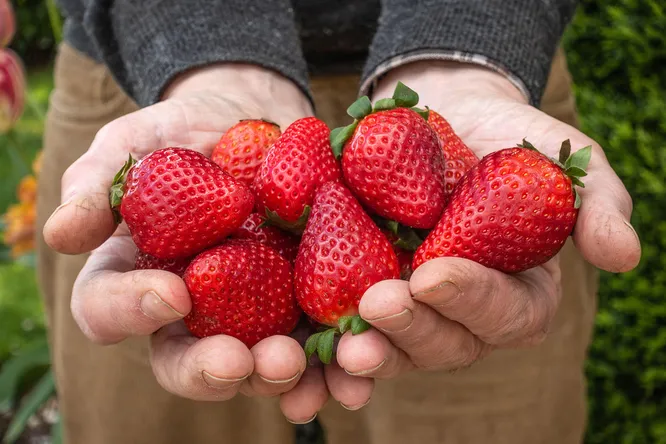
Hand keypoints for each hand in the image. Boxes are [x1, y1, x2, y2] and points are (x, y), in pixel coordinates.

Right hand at [42, 64, 372, 420]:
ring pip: (256, 364)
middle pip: (188, 361)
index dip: (132, 312)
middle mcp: (191, 310)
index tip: (171, 293)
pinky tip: (356, 359)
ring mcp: (250, 311)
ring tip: (300, 368)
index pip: (111, 311)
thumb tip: (61, 233)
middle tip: (243, 361)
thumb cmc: (183, 134)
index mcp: (135, 277)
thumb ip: (97, 184)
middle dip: (215, 369)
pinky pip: (319, 341)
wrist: (253, 122)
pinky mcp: (304, 300)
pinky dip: (336, 359)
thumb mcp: (134, 144)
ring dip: (278, 377)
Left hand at [336, 61, 641, 379]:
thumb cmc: (502, 137)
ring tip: (340, 348)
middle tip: (377, 305)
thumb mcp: (555, 156)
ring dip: (366, 356)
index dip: (472, 301)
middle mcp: (458, 314)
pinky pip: (343, 331)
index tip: (435, 273)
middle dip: (411, 331)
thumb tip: (625, 256)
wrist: (434, 118)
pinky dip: (324, 352)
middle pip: (443, 345)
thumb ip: (593, 202)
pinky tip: (302, 353)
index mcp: (512, 292)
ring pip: (391, 350)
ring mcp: (408, 309)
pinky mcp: (358, 292)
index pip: (504, 315)